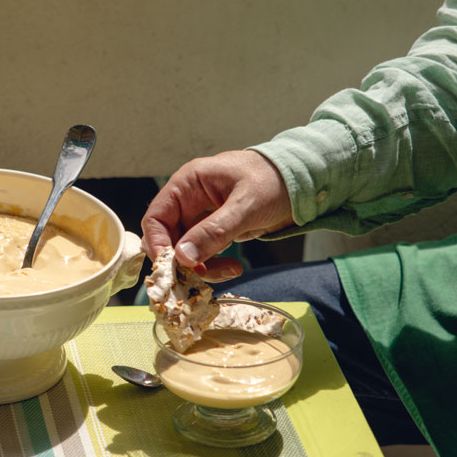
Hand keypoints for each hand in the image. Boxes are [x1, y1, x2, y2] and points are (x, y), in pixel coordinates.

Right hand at [141, 150, 294, 278]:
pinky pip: (201, 254)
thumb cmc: (273, 181)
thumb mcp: (244, 206)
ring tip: (228, 271)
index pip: (156, 217)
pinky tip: (233, 268)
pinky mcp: (212, 231)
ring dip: (200, 266)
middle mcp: (188, 200)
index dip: (158, 243)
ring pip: (184, 250)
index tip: (172, 266)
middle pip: (167, 238)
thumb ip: (213, 231)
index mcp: (188, 184)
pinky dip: (212, 265)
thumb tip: (183, 257)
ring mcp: (199, 217)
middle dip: (182, 260)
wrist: (300, 182)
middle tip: (201, 275)